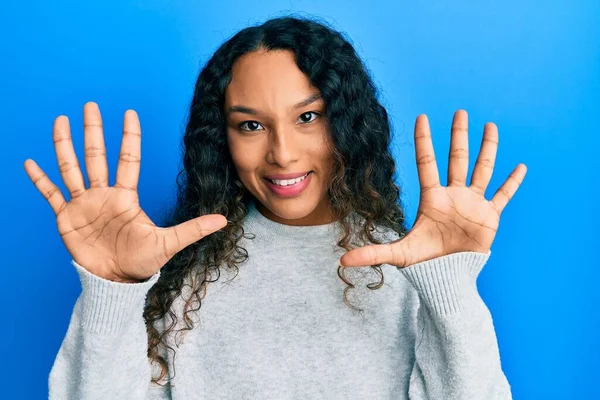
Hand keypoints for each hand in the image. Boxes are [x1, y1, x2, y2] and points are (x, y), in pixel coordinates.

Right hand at [24, 102, 226, 281]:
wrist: (116, 281)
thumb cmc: (142, 262)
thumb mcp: (169, 242)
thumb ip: (194, 228)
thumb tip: (224, 220)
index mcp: (126, 196)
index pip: (127, 159)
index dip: (129, 136)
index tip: (129, 112)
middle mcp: (104, 194)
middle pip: (96, 155)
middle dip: (93, 131)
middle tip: (90, 105)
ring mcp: (84, 204)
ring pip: (71, 167)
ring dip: (64, 145)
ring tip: (60, 120)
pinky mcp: (66, 217)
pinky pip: (50, 194)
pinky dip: (40, 180)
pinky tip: (30, 162)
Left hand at [339, 110, 526, 268]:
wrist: (448, 277)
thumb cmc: (424, 264)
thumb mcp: (398, 255)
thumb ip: (372, 253)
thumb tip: (341, 260)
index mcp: (432, 198)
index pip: (427, 162)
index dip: (425, 140)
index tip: (422, 117)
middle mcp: (453, 195)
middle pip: (457, 158)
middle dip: (459, 136)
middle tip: (460, 112)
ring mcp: (472, 204)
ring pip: (481, 170)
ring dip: (487, 149)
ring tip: (490, 126)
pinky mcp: (489, 216)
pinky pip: (503, 196)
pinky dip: (511, 182)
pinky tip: (520, 166)